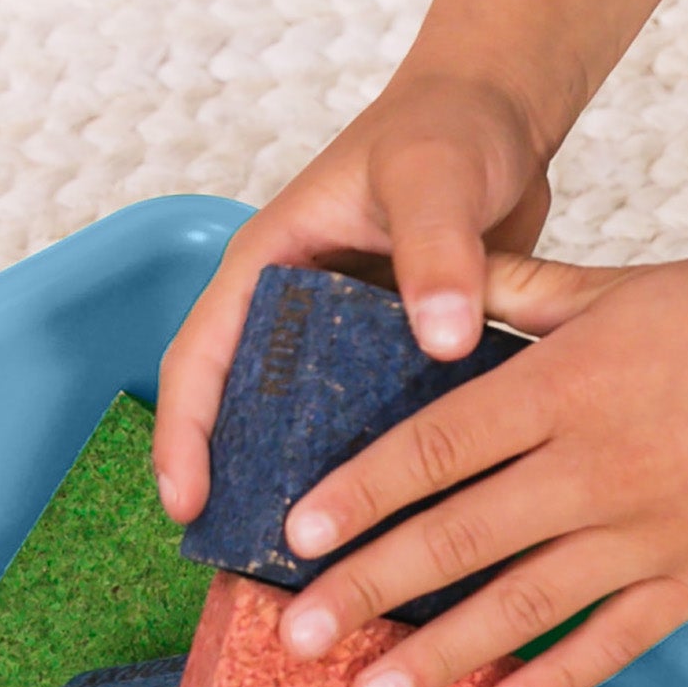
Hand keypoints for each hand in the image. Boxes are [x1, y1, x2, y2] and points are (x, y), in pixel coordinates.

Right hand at [151, 69, 555, 524]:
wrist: (502, 115)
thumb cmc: (449, 126)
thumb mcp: (434, 179)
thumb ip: (437, 251)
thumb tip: (441, 339)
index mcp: (270, 264)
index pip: (201, 359)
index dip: (184, 436)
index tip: (188, 505)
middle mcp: (296, 309)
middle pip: (245, 411)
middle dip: (241, 487)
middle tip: (253, 565)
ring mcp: (347, 339)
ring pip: (311, 429)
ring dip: (311, 491)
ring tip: (326, 571)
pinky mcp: (398, 357)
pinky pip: (377, 427)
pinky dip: (381, 475)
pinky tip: (409, 532)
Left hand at [272, 234, 687, 686]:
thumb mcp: (613, 283)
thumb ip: (515, 292)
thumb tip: (427, 290)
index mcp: (567, 383)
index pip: (435, 447)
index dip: (359, 494)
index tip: (294, 534)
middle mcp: (598, 465)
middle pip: (457, 539)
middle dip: (366, 593)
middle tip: (295, 637)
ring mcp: (650, 532)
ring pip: (522, 609)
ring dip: (437, 659)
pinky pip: (612, 641)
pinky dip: (554, 680)